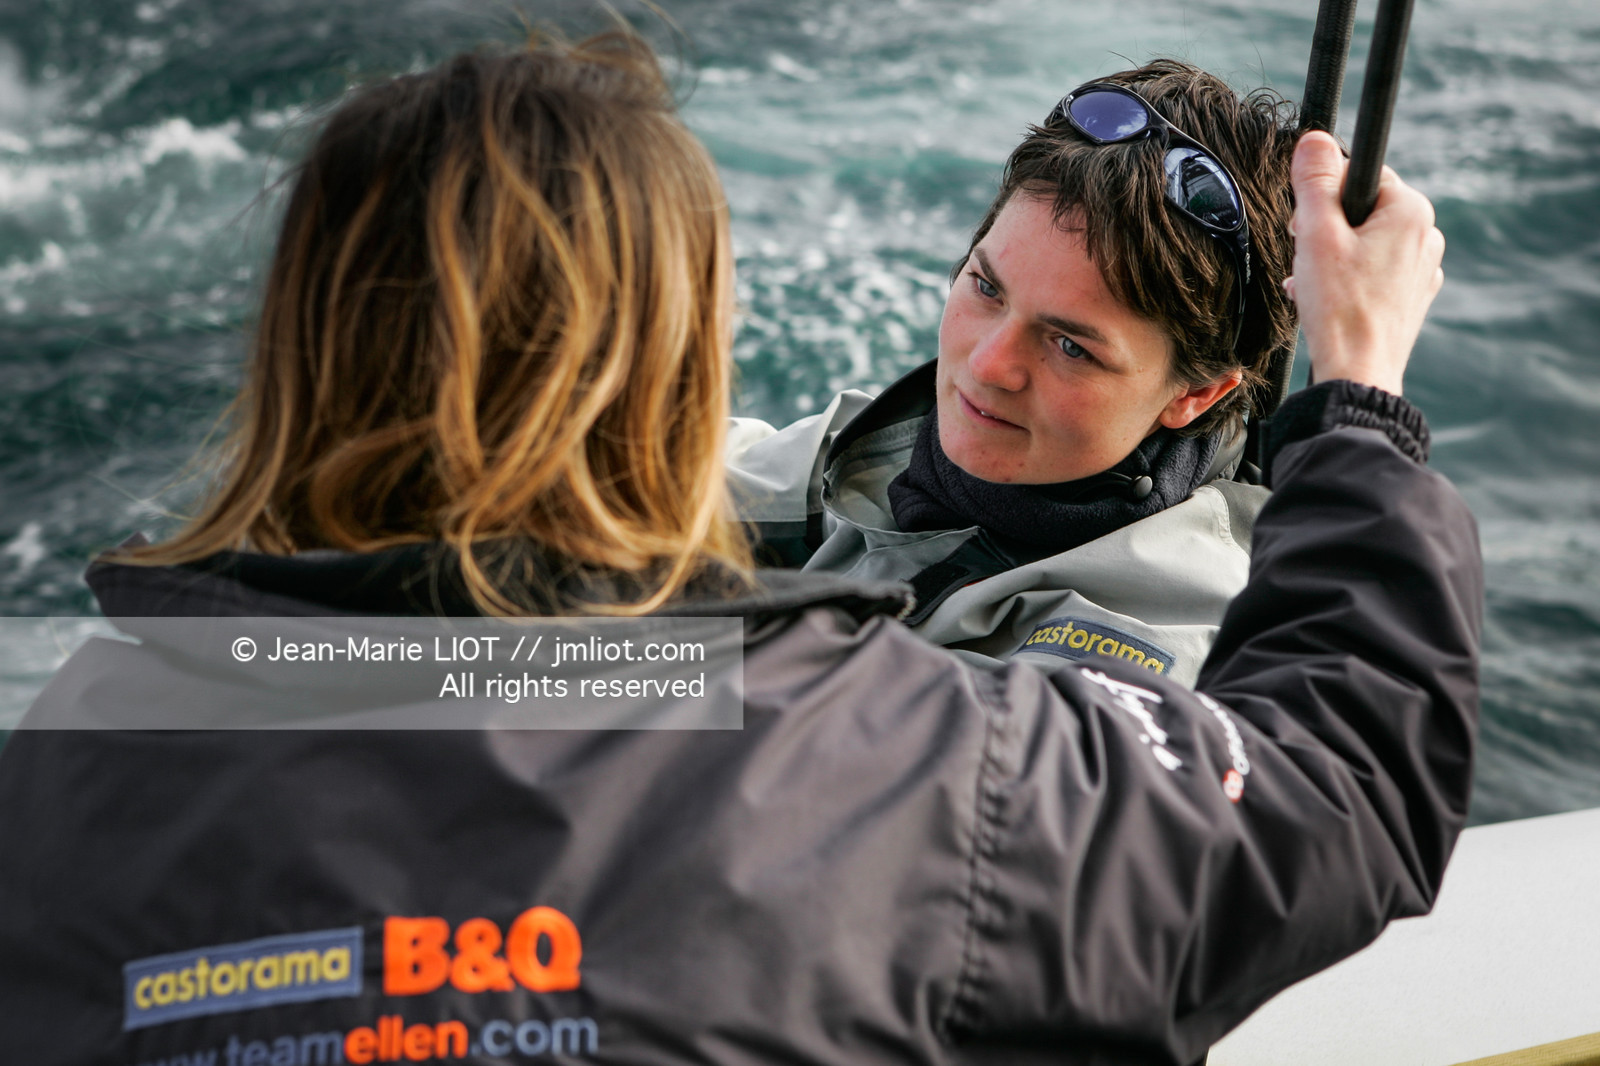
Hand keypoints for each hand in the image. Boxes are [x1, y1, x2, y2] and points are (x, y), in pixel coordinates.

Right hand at [1282, 130, 1444, 395]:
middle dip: (1326, 230)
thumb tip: (1315, 139)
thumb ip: (1316, 181)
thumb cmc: (1339, 307)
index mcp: (1411, 211)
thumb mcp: (1316, 234)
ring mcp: (1424, 269)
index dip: (1322, 195)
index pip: (1360, 174)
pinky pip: (1376, 273)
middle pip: (1363, 209)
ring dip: (1332, 258)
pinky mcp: (1413, 298)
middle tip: (1303, 257)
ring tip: (1311, 286)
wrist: (1357, 373)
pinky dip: (1348, 281)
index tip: (1302, 223)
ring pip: (1367, 243)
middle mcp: (1428, 235)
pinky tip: (1328, 303)